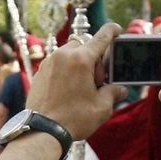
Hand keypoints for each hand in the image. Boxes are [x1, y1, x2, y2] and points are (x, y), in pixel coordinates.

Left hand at [25, 22, 126, 141]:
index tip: (116, 28)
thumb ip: (113, 93)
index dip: (111, 31)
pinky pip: (57, 64)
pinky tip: (68, 90)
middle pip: (84, 46)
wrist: (43, 131)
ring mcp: (49, 63)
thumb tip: (121, 89)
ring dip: (78, 64)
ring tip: (81, 87)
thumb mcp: (101, 107)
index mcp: (81, 59)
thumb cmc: (73, 119)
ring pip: (69, 54)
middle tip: (96, 82)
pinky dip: (65, 70)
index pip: (101, 38)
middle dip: (93, 59)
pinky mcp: (39, 72)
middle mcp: (63, 55)